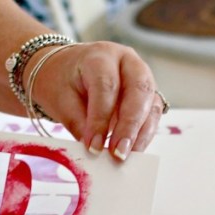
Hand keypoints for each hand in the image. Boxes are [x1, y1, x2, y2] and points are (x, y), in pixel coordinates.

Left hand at [26, 42, 164, 160]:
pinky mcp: (147, 94)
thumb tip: (95, 151)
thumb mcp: (61, 100)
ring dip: (141, 133)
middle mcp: (127, 61)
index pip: (106, 86)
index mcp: (100, 56)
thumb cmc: (63, 81)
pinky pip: (153, 114)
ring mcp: (141, 76)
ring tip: (126, 157)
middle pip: (138, 90)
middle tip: (118, 154)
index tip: (93, 146)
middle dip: (130, 126)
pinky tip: (132, 151)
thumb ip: (78, 123)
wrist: (68, 70)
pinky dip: (144, 134)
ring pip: (151, 103)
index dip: (101, 119)